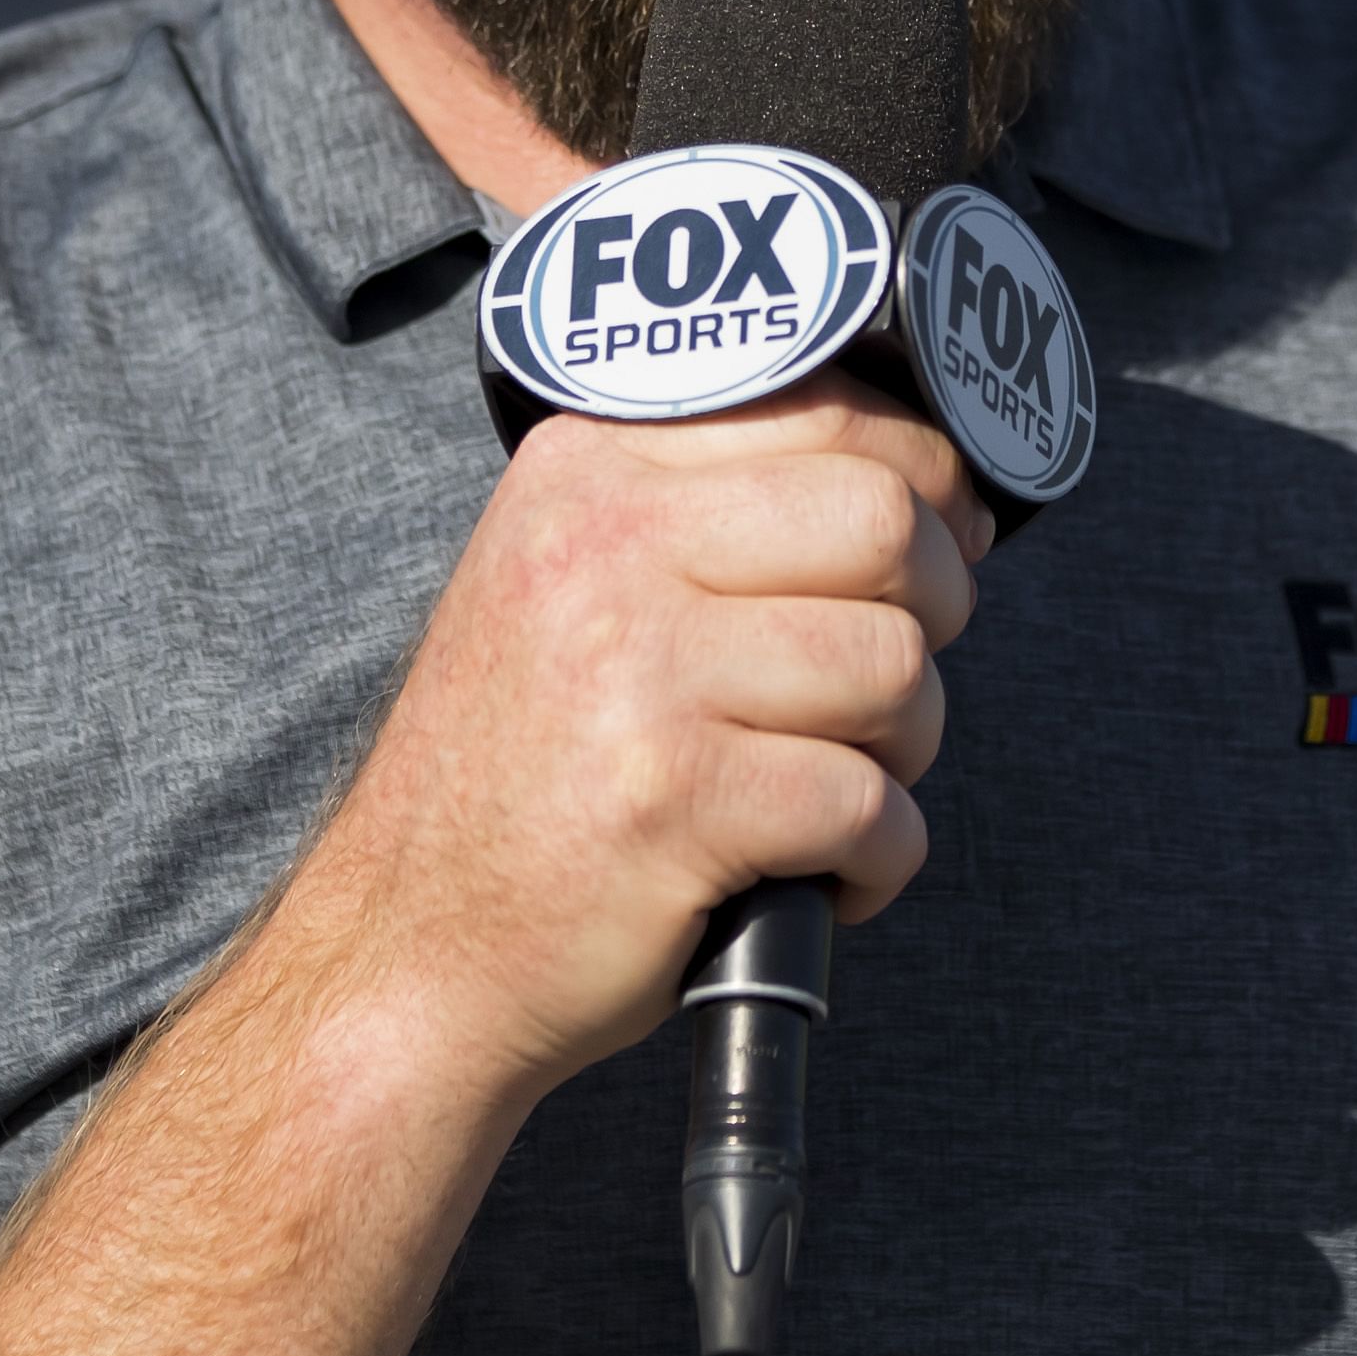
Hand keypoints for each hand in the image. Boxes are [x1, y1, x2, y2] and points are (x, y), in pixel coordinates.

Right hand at [263, 378, 989, 1111]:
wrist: (410, 945)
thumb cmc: (524, 772)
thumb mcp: (566, 581)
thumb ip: (705, 509)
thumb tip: (916, 479)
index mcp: (589, 471)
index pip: (828, 410)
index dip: (927, 477)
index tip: (946, 536)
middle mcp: (608, 547)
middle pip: (884, 520)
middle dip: (939, 604)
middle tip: (896, 677)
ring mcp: (638, 672)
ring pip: (894, 666)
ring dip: (907, 745)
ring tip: (843, 785)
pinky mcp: (675, 801)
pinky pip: (869, 805)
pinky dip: (880, 857)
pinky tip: (822, 874)